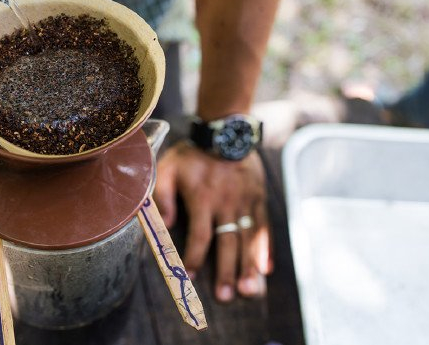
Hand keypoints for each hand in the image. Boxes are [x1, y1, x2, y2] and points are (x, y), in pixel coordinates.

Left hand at [154, 141, 271, 301]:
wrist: (225, 131)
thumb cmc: (192, 154)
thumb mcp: (168, 168)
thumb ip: (162, 196)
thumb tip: (166, 225)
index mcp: (202, 198)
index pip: (199, 234)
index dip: (193, 257)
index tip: (188, 276)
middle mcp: (226, 204)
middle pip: (227, 243)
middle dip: (225, 271)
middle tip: (225, 297)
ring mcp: (246, 202)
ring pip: (248, 239)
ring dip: (248, 266)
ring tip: (249, 291)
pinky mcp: (259, 199)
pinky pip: (264, 227)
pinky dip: (265, 249)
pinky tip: (265, 269)